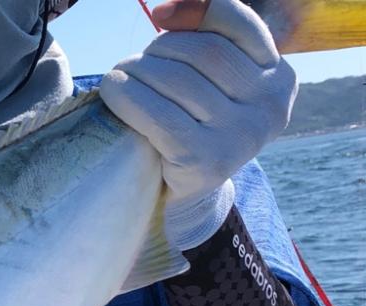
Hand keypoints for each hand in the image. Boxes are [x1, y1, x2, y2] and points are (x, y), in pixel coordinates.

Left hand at [100, 0, 296, 251]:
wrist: (190, 200)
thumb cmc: (196, 131)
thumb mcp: (214, 88)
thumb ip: (206, 45)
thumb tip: (166, 11)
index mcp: (280, 79)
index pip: (238, 24)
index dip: (197, 10)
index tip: (159, 15)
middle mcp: (269, 107)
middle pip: (204, 52)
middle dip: (159, 50)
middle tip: (132, 63)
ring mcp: (241, 136)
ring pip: (179, 80)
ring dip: (138, 71)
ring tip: (119, 75)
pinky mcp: (206, 161)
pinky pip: (159, 116)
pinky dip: (128, 97)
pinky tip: (111, 92)